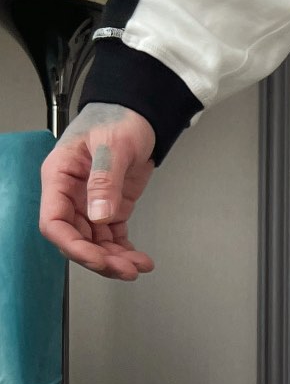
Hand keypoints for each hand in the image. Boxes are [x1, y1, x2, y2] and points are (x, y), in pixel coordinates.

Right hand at [39, 102, 157, 280]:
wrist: (140, 114)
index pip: (54, 222)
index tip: (97, 259)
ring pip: (95, 243)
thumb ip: (105, 181)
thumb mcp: (112, 146)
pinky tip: (141, 259)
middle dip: (99, 258)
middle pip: (75, 239)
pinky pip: (112, 237)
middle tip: (126, 269)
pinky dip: (125, 250)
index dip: (73, 246)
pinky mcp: (111, 207)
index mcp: (60, 177)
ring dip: (115, 259)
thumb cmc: (118, 118)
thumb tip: (98, 215)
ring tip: (139, 266)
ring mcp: (90, 203)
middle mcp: (71, 194)